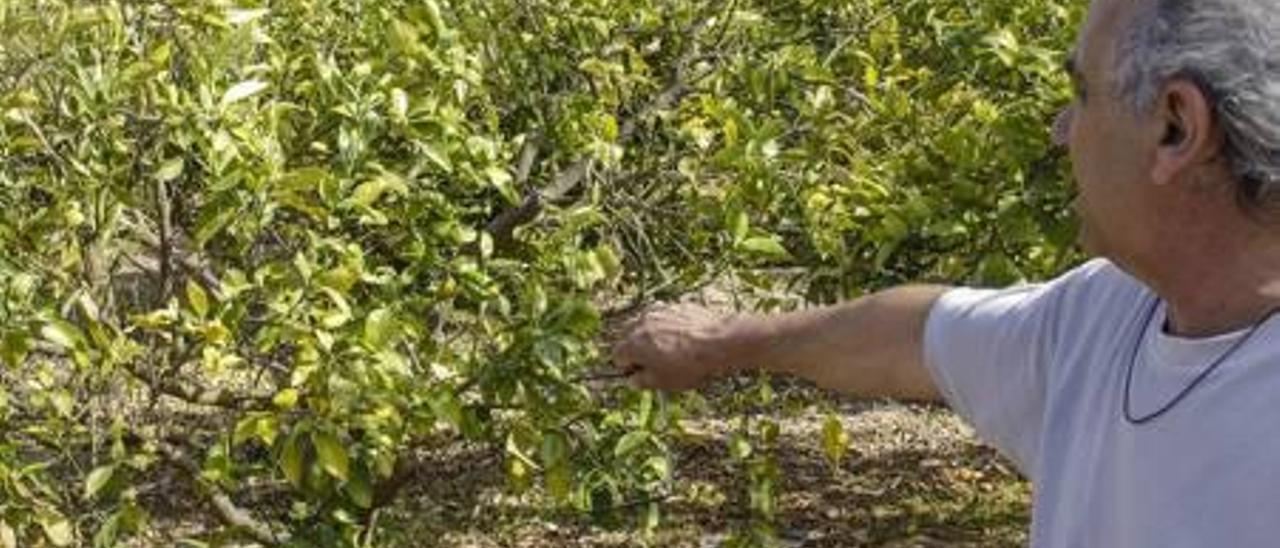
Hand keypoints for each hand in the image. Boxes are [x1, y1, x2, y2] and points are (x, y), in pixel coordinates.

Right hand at [610, 303, 737, 390]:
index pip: (618, 356)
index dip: (628, 367)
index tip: (641, 372)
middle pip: (629, 336)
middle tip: (655, 361)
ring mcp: (658, 310)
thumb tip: (633, 380)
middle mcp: (640, 323)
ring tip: (670, 348)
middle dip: (637, 348)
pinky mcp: (675, 305)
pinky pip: (665, 316)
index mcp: (632, 344)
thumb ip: (642, 381)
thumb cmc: (688, 365)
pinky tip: (684, 337)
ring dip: (652, 335)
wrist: (718, 342)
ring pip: (646, 324)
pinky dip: (669, 326)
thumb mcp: (663, 382)